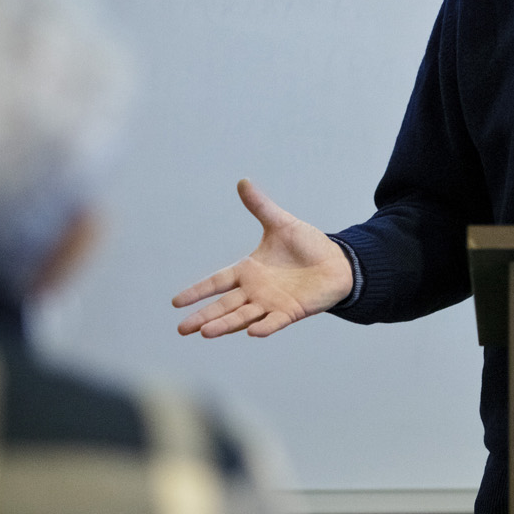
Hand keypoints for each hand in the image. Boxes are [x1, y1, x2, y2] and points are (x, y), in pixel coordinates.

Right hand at [173, 179, 354, 337]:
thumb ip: (261, 206)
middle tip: (181, 329)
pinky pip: (275, 322)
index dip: (198, 291)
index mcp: (248, 270)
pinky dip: (264, 327)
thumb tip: (243, 181)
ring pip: (243, 316)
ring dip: (225, 324)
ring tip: (205, 332)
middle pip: (224, 305)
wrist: (338, 262)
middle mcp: (255, 290)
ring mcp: (271, 303)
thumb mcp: (281, 223)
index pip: (216, 282)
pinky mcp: (290, 312)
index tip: (176, 302)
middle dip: (203, 317)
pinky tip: (251, 332)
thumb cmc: (308, 245)